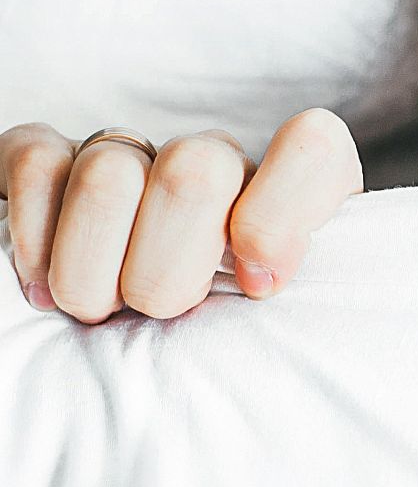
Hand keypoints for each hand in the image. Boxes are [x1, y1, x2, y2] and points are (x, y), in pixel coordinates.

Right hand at [2, 108, 363, 322]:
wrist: (133, 335)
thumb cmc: (225, 337)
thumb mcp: (280, 328)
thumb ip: (292, 300)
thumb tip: (262, 280)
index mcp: (289, 193)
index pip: (312, 148)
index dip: (280, 215)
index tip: (257, 286)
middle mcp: (215, 161)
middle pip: (196, 173)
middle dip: (167, 272)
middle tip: (159, 313)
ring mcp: (134, 154)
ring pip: (110, 176)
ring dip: (94, 272)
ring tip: (100, 310)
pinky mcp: (53, 159)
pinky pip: (37, 164)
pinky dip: (35, 239)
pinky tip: (45, 287)